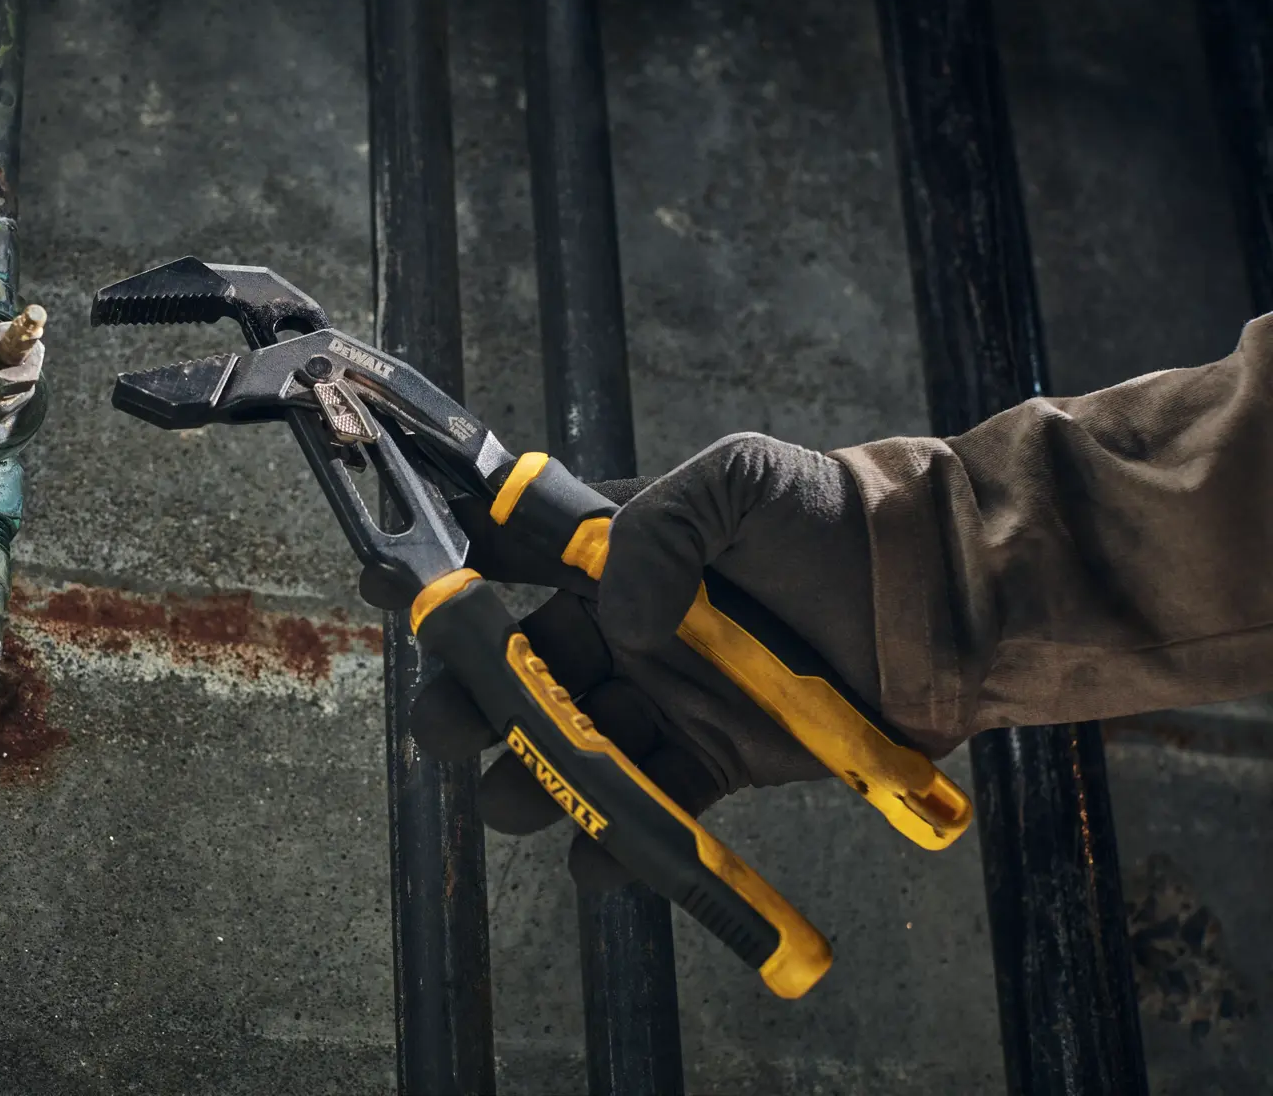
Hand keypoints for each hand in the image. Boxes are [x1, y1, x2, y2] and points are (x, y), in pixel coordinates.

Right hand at [409, 433, 882, 889]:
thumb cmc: (834, 518)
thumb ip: (660, 527)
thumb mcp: (740, 477)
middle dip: (466, 700)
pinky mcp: (716, 760)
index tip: (394, 590)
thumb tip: (614, 620)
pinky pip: (649, 809)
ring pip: (567, 747)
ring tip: (519, 795)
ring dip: (529, 779)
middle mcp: (624, 630)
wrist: (940, 595)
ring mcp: (666, 699)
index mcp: (614, 554)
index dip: (444, 577)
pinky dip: (617, 845)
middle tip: (452, 723)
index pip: (505, 561)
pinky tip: (599, 856)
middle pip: (515, 672)